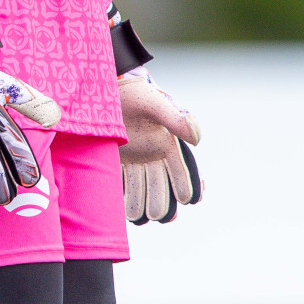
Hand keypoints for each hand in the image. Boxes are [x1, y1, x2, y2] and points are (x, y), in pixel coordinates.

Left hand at [119, 67, 201, 223]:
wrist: (107, 86)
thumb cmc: (134, 93)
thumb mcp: (155, 103)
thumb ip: (176, 119)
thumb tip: (197, 140)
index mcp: (167, 144)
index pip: (182, 171)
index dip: (188, 185)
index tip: (190, 199)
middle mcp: (153, 156)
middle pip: (162, 187)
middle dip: (164, 202)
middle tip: (160, 215)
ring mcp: (134, 161)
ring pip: (142, 190)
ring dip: (143, 205)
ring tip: (140, 217)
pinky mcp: (116, 161)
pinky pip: (122, 184)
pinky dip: (123, 197)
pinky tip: (122, 210)